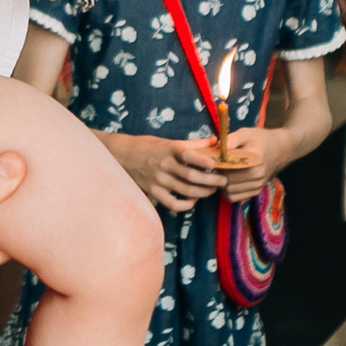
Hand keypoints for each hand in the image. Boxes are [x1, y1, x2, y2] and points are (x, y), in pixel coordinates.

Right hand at [108, 133, 223, 210]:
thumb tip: (215, 141)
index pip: (188, 155)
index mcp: (169, 150)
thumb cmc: (148, 146)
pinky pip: (173, 204)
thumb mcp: (169, 141)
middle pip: (191, 176)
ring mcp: (158, 180)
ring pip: (186, 191)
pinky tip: (193, 200)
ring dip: (203, 192)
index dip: (202, 160)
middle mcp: (164, 165)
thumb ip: (193, 144)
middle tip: (223, 181)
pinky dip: (186, 205)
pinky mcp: (153, 192)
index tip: (214, 164)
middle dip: (211, 181)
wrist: (122, 155)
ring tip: (212, 190)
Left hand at [216, 127, 284, 202]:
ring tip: (223, 171)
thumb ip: (232, 139)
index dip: (217, 164)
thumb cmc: (259, 140)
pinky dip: (228, 190)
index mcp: (255, 160)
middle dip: (219, 174)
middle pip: (227, 182)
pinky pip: (234, 197)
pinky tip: (229, 179)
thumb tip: (218, 148)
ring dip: (222, 184)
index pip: (228, 168)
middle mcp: (258, 176)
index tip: (214, 158)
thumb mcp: (246, 133)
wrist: (278, 150)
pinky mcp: (255, 192)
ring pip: (229, 192)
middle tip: (216, 165)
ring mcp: (257, 186)